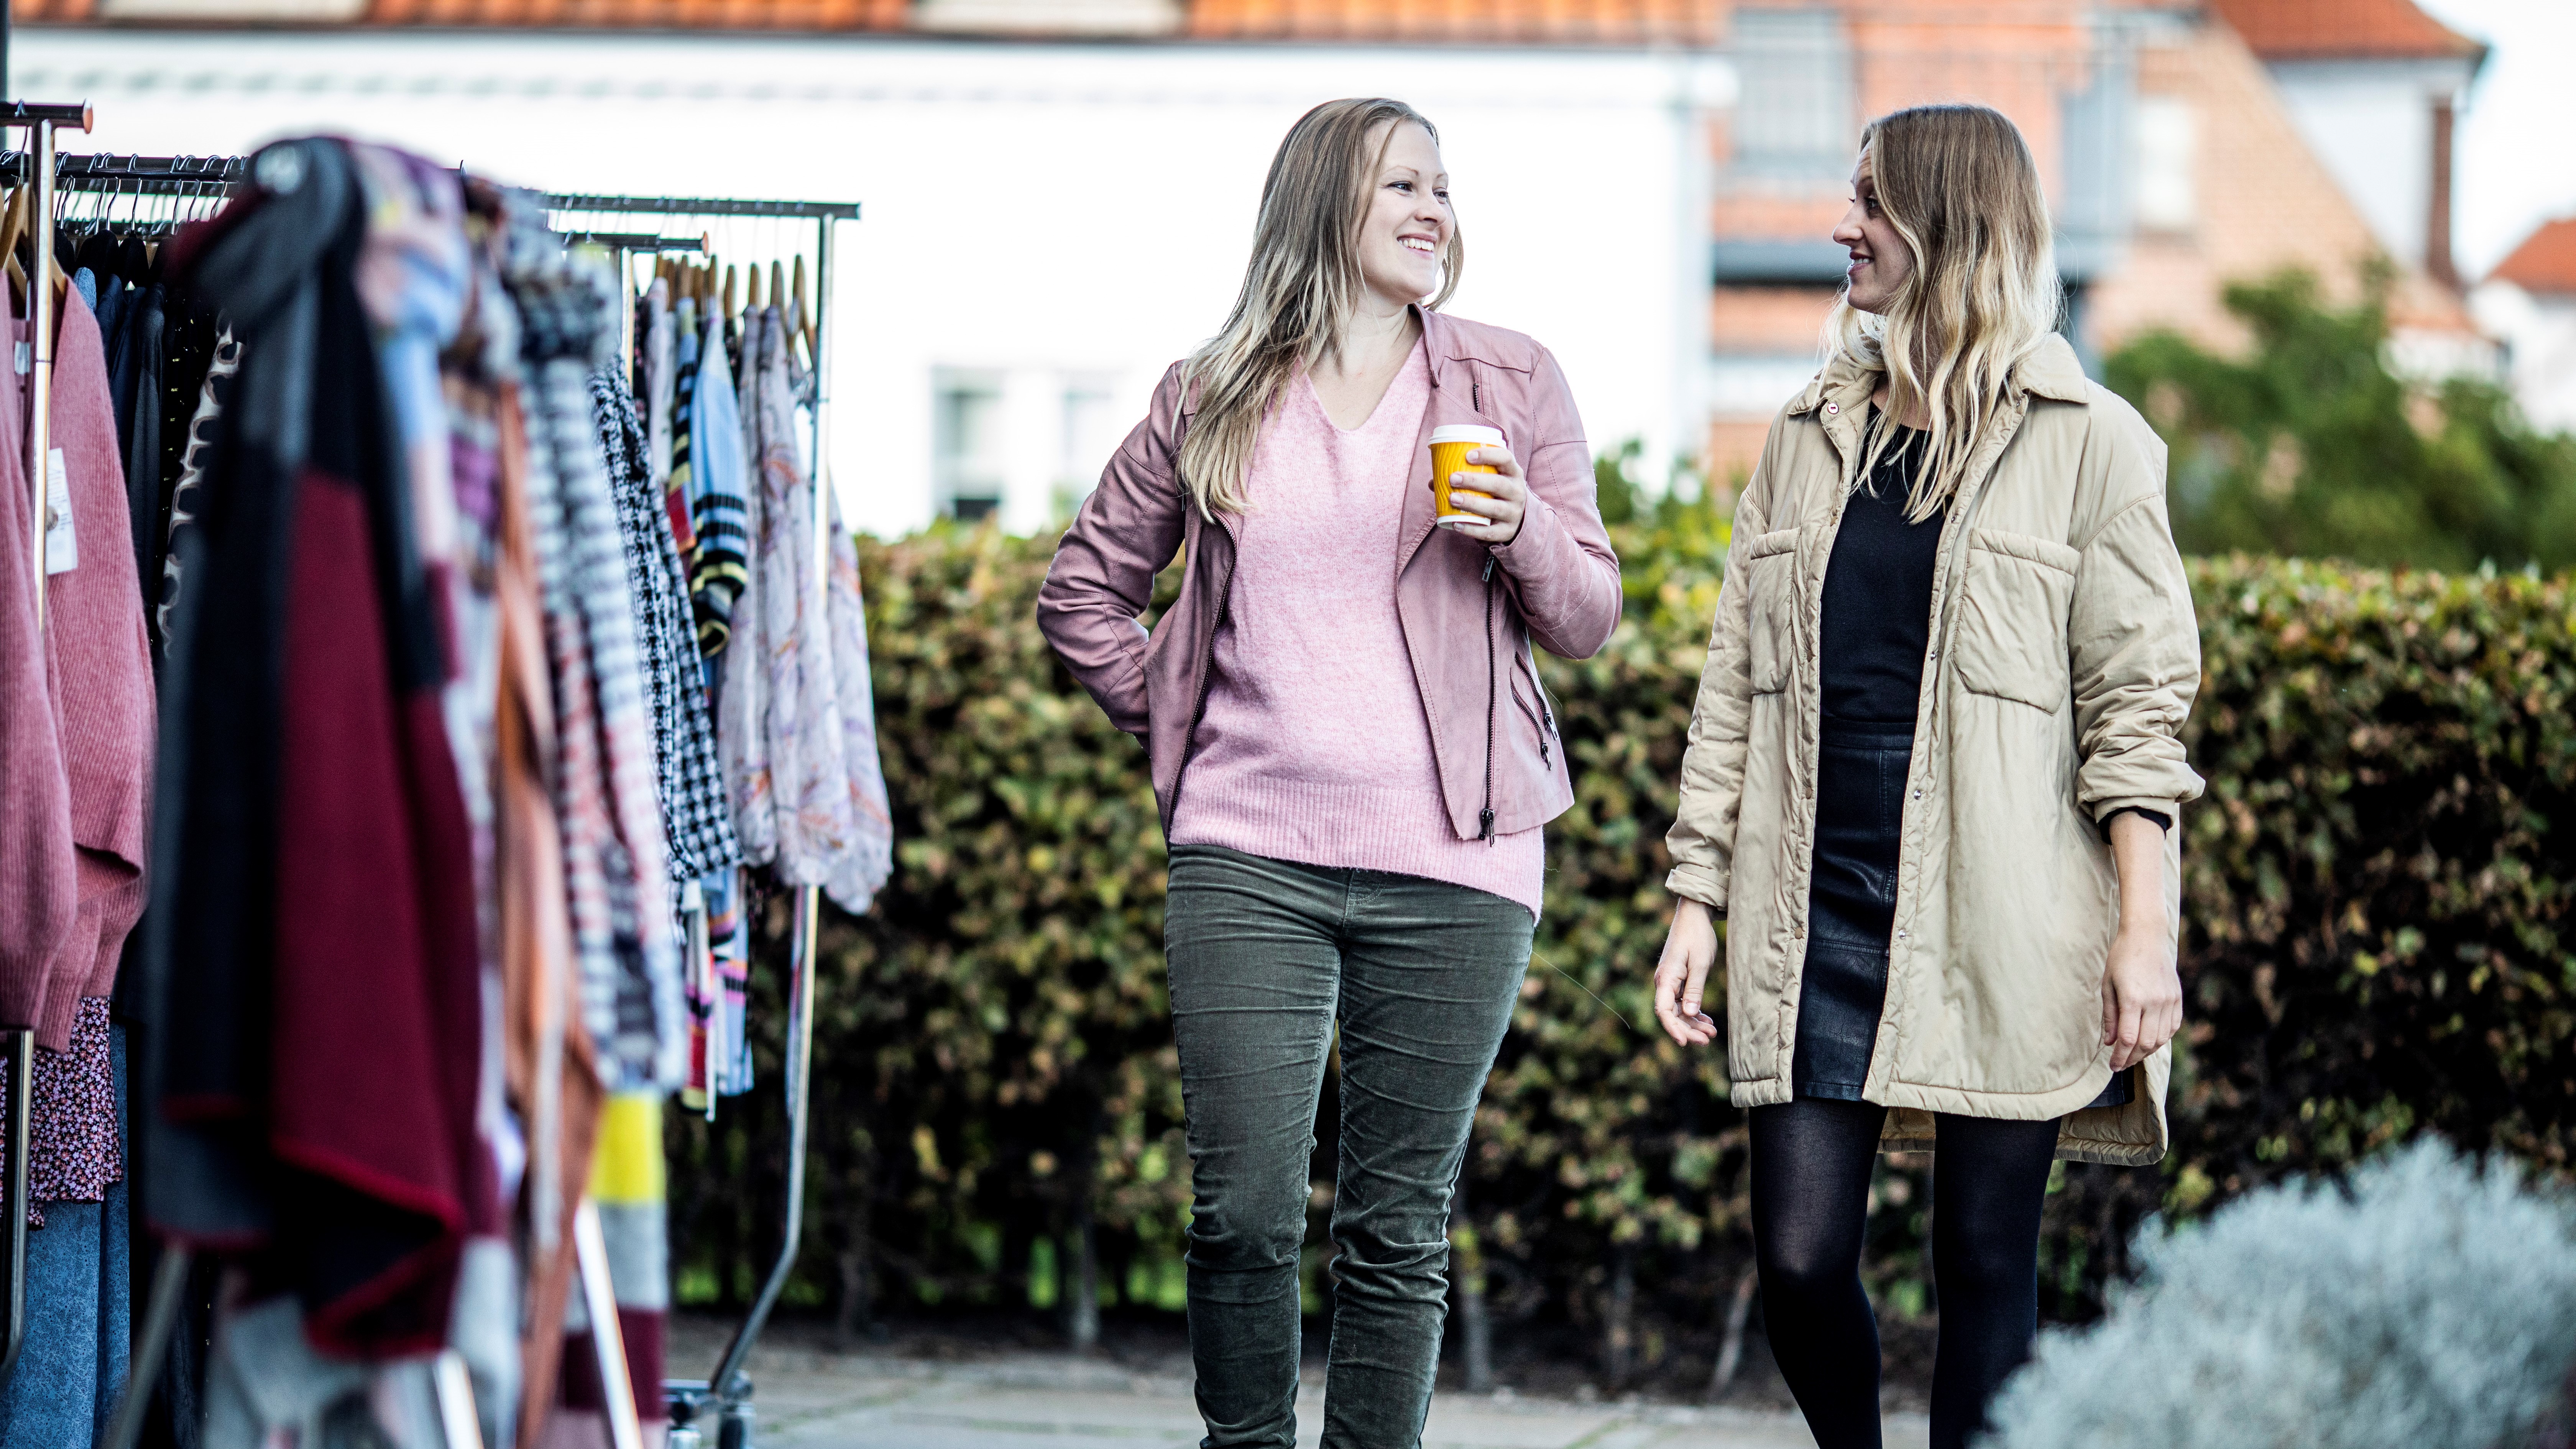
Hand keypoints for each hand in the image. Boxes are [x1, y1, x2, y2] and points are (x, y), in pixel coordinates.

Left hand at [1444, 446, 1528, 546]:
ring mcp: (1514, 513)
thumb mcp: (1489, 480)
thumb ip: (1466, 475)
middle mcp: (1517, 492)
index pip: (1506, 458)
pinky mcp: (1508, 531)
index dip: (1488, 455)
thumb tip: (1433, 481)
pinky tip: (1456, 524)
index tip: (1468, 455)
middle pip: (1499, 484)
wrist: (1513, 519)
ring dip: (1472, 503)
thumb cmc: (1494, 493)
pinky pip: (1490, 532)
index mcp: (1512, 473)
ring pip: (1495, 508)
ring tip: (1452, 499)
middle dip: (1475, 480)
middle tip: (1453, 478)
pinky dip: (1472, 529)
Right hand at [1653, 898, 1720, 1047]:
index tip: (1684, 1043)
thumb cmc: (1697, 936)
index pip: (1664, 1010)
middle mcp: (1664, 982)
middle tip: (1707, 1040)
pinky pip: (1683, 1002)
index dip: (1673, 1029)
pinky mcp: (1678, 980)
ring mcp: (1671, 982)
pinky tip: (1707, 1020)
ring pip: (1679, 1011)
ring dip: (1693, 1023)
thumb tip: (1691, 1014)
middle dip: (1688, 1030)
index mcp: (1666, 978)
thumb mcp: (1700, 963)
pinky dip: (1695, 1013)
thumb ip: (1695, 989)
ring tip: (1712, 1032)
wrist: (1694, 915)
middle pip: (1671, 1015)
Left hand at [2101, 922, 2180, 1071]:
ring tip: (2133, 1055)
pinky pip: (2172, 1027)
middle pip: (2146, 1044)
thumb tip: (2109, 1043)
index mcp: (2133, 999)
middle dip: (2132, 1058)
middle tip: (2120, 1064)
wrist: (2146, 937)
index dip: (2120, 1057)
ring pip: (2161, 1038)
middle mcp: (2154, 1002)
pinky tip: (2150, 1041)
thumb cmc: (2120, 959)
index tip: (2112, 1066)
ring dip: (2147, 1051)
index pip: (2128, 1039)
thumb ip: (2109, 1016)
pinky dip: (2162, 1038)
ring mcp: (2169, 1000)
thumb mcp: (2107, 985)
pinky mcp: (2177, 998)